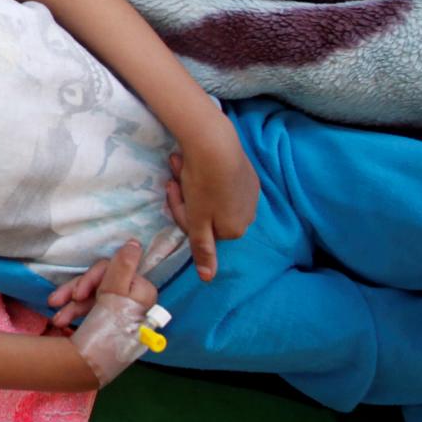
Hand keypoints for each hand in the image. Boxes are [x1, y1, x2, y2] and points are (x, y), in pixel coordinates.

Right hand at [48, 239, 159, 328]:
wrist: (95, 365)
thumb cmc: (108, 327)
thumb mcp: (115, 291)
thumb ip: (123, 265)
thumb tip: (134, 243)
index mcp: (140, 289)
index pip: (113, 269)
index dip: (92, 279)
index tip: (78, 293)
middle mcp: (132, 297)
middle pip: (100, 281)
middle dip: (76, 291)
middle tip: (57, 302)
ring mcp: (118, 309)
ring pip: (91, 294)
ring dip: (70, 304)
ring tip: (56, 319)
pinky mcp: (107, 319)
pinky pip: (89, 306)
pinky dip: (73, 311)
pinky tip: (60, 321)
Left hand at [165, 123, 258, 280]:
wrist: (216, 143)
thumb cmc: (203, 184)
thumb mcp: (197, 219)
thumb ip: (203, 249)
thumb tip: (208, 278)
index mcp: (234, 230)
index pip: (200, 230)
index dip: (181, 210)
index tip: (172, 190)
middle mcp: (248, 215)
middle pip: (205, 213)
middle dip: (185, 196)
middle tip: (174, 177)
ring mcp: (250, 195)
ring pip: (211, 195)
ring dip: (190, 182)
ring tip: (180, 164)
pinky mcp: (248, 175)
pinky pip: (221, 180)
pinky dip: (204, 173)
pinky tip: (194, 160)